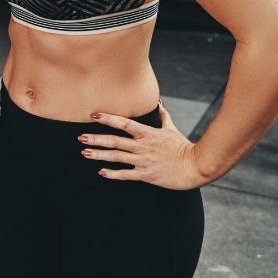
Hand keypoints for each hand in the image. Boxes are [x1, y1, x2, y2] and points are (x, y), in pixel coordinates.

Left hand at [79, 104, 206, 189]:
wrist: (196, 167)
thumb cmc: (184, 147)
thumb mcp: (172, 129)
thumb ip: (163, 116)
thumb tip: (158, 103)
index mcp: (148, 134)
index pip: (125, 123)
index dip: (108, 118)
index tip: (94, 115)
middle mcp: (143, 147)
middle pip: (116, 141)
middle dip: (97, 138)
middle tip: (80, 137)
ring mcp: (144, 161)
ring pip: (117, 157)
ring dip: (99, 155)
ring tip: (85, 152)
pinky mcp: (147, 175)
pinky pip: (127, 175)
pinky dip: (113, 174)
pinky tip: (101, 172)